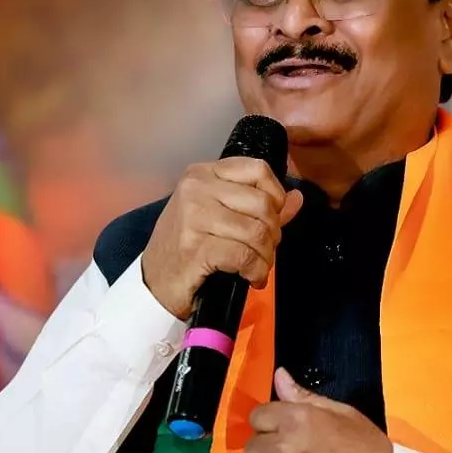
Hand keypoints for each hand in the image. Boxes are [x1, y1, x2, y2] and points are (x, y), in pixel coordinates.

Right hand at [140, 157, 303, 319]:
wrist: (154, 283)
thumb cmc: (187, 247)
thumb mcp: (219, 217)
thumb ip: (260, 206)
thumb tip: (297, 198)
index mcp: (203, 173)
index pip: (257, 169)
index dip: (276, 195)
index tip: (273, 219)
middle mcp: (197, 188)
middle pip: (262, 204)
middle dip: (273, 233)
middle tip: (266, 250)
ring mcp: (194, 216)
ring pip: (256, 232)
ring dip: (266, 256)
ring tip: (259, 267)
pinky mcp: (196, 248)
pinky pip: (244, 256)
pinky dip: (256, 271)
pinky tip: (251, 278)